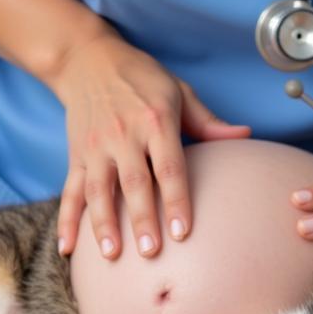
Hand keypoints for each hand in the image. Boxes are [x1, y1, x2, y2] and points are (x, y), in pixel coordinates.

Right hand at [49, 26, 251, 259]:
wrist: (88, 59)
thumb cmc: (141, 78)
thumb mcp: (178, 91)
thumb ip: (209, 122)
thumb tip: (245, 135)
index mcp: (155, 121)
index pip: (169, 167)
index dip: (177, 200)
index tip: (183, 231)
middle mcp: (123, 135)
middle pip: (134, 183)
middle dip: (141, 219)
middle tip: (151, 252)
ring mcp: (95, 147)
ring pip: (98, 190)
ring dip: (103, 224)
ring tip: (112, 254)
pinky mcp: (75, 154)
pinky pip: (69, 191)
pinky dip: (67, 220)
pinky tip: (68, 248)